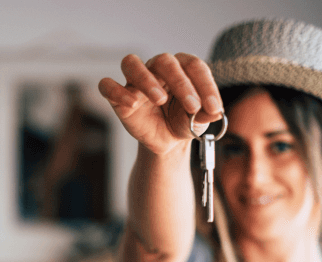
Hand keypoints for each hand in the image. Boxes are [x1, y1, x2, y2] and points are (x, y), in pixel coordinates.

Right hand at [98, 53, 224, 155]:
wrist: (165, 139)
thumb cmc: (182, 122)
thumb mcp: (198, 122)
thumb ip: (206, 115)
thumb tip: (214, 113)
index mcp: (181, 67)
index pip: (193, 66)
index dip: (205, 86)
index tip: (213, 108)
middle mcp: (157, 68)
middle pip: (165, 62)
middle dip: (181, 84)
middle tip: (193, 107)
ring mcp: (135, 80)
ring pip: (132, 63)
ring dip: (146, 79)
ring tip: (160, 99)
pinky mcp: (118, 96)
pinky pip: (108, 85)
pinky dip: (117, 92)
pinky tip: (132, 104)